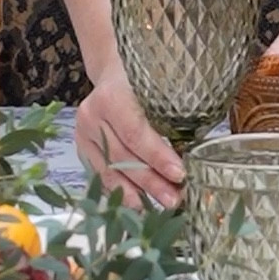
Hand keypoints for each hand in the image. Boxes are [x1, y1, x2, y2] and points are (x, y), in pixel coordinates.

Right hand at [75, 62, 185, 209]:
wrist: (112, 72)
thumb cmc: (142, 80)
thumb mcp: (158, 88)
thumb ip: (171, 115)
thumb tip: (197, 153)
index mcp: (111, 96)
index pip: (136, 133)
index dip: (158, 157)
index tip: (180, 175)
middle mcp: (91, 115)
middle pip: (123, 156)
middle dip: (151, 182)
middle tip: (175, 199)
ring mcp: (83, 134)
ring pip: (110, 170)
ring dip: (137, 193)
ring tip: (160, 207)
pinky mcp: (81, 148)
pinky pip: (102, 175)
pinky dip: (121, 191)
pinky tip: (139, 203)